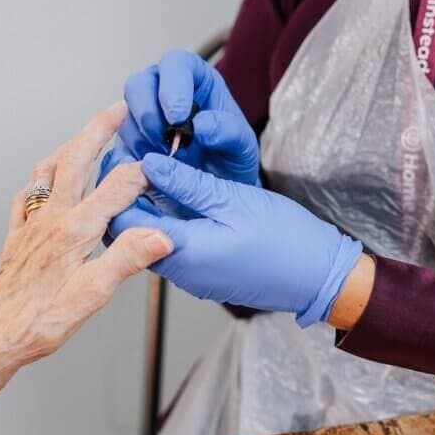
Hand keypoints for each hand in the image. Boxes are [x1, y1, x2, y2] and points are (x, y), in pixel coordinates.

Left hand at [0, 104, 172, 434]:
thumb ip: (127, 258)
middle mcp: (51, 218)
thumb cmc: (40, 321)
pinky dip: (41, 177)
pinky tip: (45, 180)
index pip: (118, 186)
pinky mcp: (17, 236)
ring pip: (50, 169)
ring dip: (70, 147)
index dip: (143, 170)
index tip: (161, 161)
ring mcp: (31, 223)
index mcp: (74, 229)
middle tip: (119, 110)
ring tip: (86, 134)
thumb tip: (161, 235)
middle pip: (77, 159)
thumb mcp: (92, 294)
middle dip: (99, 130)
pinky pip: (28, 194)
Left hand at [115, 154, 363, 327]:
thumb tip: (150, 164)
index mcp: (182, 252)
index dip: (117, 188)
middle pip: (129, 235)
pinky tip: (173, 195)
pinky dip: (163, 220)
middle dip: (125, 197)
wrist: (317, 277)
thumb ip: (186, 184)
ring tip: (151, 170)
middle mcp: (179, 270)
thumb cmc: (284, 240)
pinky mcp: (202, 274)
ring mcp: (191, 275)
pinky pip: (169, 246)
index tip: (123, 157)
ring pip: (148, 240)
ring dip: (145, 208)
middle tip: (132, 160)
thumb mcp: (233, 200)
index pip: (123, 224)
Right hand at [119, 50, 259, 185]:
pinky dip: (132, 161)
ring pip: (123, 116)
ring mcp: (143, 117)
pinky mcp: (129, 143)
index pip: (176, 63)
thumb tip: (201, 126)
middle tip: (167, 143)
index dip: (173, 86)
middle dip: (149, 115)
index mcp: (194, 79)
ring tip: (170, 162)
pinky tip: (154, 173)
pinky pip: (118, 145)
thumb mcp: (242, 146)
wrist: (219, 189)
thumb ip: (227, 131)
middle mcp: (162, 91)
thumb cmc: (231, 159)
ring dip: (143, 141)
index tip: (178, 117)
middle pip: (138, 84)